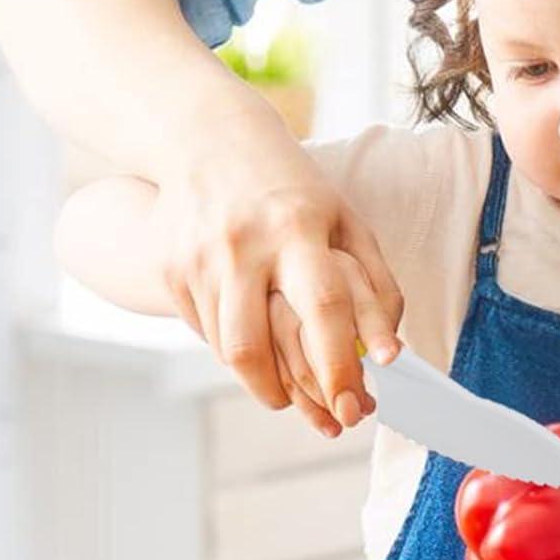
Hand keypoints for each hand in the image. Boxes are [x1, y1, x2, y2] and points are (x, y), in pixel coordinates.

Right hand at [154, 119, 401, 422]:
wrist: (209, 140)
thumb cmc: (294, 188)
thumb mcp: (344, 220)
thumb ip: (375, 284)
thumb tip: (388, 354)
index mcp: (296, 229)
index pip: (321, 307)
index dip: (338, 363)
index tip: (356, 402)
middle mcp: (242, 247)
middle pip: (254, 346)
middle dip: (290, 395)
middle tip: (325, 418)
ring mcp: (198, 261)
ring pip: (227, 351)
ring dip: (265, 383)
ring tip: (297, 390)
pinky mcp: (171, 272)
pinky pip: (207, 334)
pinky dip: (236, 352)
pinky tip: (259, 345)